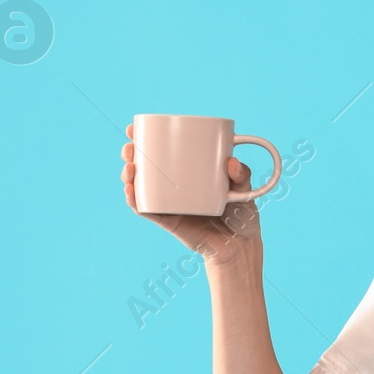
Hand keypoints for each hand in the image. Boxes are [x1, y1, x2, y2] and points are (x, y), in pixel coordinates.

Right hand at [120, 124, 263, 266]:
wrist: (241, 245)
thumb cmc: (242, 214)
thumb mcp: (245, 188)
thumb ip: (242, 175)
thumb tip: (232, 163)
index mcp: (189, 173)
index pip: (163, 152)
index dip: (145, 139)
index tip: (135, 128)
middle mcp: (175, 187)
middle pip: (145, 167)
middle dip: (131, 154)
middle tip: (131, 147)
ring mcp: (170, 203)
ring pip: (140, 187)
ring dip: (128, 175)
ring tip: (130, 167)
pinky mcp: (169, 221)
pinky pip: (147, 210)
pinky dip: (135, 201)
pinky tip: (131, 191)